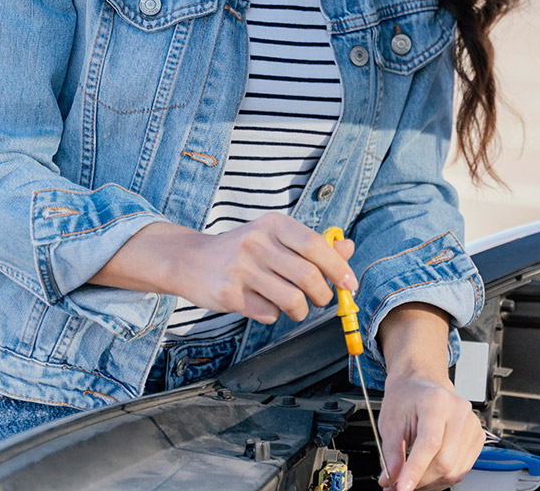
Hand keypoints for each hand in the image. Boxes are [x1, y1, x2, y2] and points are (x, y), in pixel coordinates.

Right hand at [173, 212, 356, 324]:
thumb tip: (347, 248)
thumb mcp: (276, 237)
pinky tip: (266, 305)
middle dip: (323, 294)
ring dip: (301, 310)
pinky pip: (268, 313)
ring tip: (296, 307)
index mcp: (274, 224)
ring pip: (291, 299)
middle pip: (307, 275)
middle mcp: (257, 242)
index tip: (350, 283)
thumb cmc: (243, 249)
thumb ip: (312, 243)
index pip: (315, 245)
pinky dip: (274, 315)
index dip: (338, 267)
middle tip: (322, 299)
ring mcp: (241, 269)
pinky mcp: (229, 294)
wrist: (190, 260)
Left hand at [378, 372, 484, 490]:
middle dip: (420, 480)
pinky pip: (461, 469)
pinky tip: (428, 473)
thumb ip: (392, 455)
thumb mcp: (390, 424)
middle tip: (398, 485)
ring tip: (412, 478)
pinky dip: (442, 478)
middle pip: (445, 461)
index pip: (430, 443)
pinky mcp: (477, 437)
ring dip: (430, 482)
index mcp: (437, 402)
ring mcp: (472, 424)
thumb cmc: (406, 399)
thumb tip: (390, 481)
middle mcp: (459, 411)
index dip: (415, 470)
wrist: (421, 386)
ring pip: (454, 470)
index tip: (401, 488)